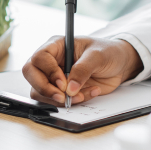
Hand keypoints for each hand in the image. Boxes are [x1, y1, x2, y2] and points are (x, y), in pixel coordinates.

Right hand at [22, 36, 142, 105]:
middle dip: (45, 88)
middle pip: (31, 74)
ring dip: (58, 99)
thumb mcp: (98, 56)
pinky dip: (69, 103)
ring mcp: (54, 77)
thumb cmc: (108, 52)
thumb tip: (70, 88)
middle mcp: (51, 61)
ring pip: (39, 90)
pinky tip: (85, 95)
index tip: (63, 82)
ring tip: (80, 96)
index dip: (48, 71)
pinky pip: (54, 100)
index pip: (40, 58)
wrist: (119, 65)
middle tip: (63, 97)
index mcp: (57, 46)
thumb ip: (83, 69)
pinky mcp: (60, 90)